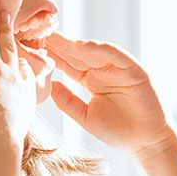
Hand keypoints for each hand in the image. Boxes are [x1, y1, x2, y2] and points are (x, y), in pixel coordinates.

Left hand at [45, 35, 176, 162]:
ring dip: (73, 43)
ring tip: (53, 36)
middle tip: (35, 32)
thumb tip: (48, 85)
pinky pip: (115, 55)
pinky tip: (81, 46)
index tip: (29, 48)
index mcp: (90, 80)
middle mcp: (102, 70)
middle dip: (57, 44)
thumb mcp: (84, 116)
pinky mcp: (134, 69)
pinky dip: (99, 49)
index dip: (50, 55)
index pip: (67, 63)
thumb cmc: (118, 131)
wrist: (146, 143)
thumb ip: (67, 100)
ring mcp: (118, 68)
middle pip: (76, 54)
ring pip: (93, 51)